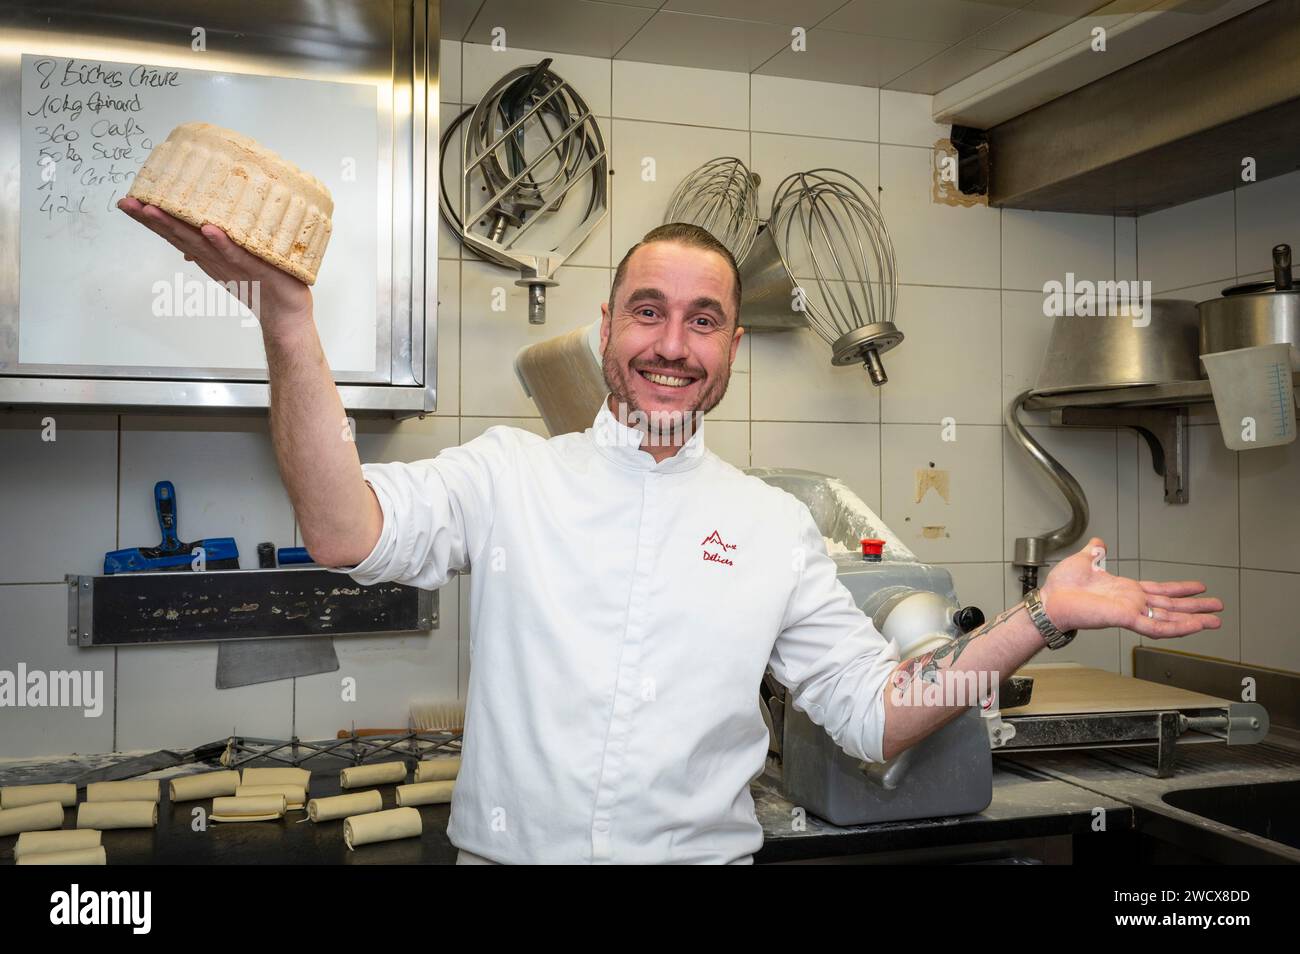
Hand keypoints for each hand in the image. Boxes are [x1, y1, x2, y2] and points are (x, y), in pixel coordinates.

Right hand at [117, 197, 311, 327]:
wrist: (287, 313)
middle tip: (129, 203)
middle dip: (152, 219)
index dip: (152, 219)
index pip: (176, 232)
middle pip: (179, 235)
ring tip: (153, 210)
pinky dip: (222, 243)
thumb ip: (220, 246)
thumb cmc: (265, 284)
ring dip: (175, 226)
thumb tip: (202, 230)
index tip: (129, 201)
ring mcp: (232, 263)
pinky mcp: (255, 268)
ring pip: (199, 243)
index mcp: (210, 254)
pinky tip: (208, 230)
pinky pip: (235, 254)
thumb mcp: (239, 260)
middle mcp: (216, 258)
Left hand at [1040, 537, 1222, 637]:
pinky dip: (1175, 628)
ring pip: (1169, 618)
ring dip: (1193, 620)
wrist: (1049, 600)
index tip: (1199, 587)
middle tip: (1218, 609)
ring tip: (1215, 621)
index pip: (1160, 590)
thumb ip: (1095, 553)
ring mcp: (1131, 612)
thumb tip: (1099, 543)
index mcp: (1125, 590)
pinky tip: (1193, 627)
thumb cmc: (1062, 586)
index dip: (1180, 589)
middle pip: (1171, 606)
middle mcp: (1132, 602)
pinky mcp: (1125, 619)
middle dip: (1196, 608)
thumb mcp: (1083, 561)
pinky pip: (1155, 626)